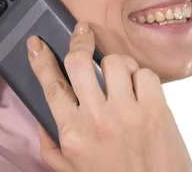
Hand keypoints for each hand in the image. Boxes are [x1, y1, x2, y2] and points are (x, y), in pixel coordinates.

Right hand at [26, 22, 191, 171]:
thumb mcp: (72, 171)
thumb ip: (52, 147)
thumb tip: (43, 121)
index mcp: (72, 133)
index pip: (51, 85)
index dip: (40, 59)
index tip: (36, 43)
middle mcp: (96, 119)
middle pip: (79, 62)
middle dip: (78, 41)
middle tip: (82, 34)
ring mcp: (127, 112)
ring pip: (114, 61)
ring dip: (115, 62)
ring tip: (120, 75)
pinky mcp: (155, 109)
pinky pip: (144, 73)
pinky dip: (142, 77)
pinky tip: (141, 92)